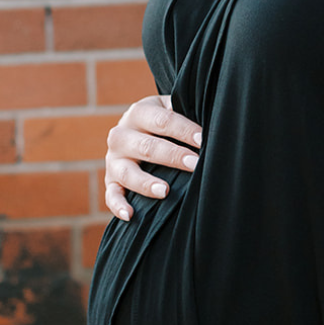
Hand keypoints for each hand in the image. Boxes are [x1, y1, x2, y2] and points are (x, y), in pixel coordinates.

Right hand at [104, 95, 201, 220]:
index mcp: (138, 113)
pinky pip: (111, 194)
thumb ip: (185, 112)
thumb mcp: (170, 109)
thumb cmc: (163, 122)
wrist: (135, 129)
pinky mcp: (110, 181)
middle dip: (173, 156)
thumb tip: (213, 124)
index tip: (203, 140)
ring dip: (145, 182)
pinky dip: (118, 205)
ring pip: (127, 172)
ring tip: (165, 191)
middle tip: (195, 163)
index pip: (163, 121)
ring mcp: (113, 160)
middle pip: (147, 146)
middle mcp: (121, 135)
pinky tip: (130, 214)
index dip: (184, 130)